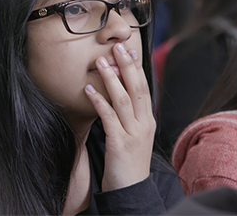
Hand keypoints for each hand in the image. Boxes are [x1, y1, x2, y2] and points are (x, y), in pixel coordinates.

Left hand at [85, 42, 155, 190]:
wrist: (131, 189)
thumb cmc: (128, 159)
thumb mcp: (134, 133)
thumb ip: (128, 114)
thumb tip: (117, 92)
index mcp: (148, 119)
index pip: (144, 88)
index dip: (136, 68)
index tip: (129, 51)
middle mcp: (144, 123)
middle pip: (137, 88)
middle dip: (127, 65)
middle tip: (117, 46)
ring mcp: (134, 133)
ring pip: (123, 99)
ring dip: (111, 78)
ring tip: (100, 62)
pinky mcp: (120, 143)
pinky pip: (108, 117)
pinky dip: (98, 101)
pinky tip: (88, 89)